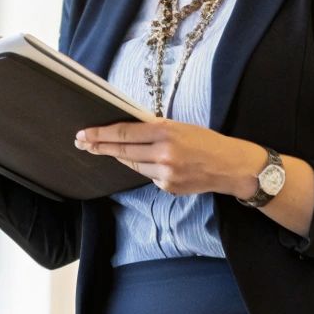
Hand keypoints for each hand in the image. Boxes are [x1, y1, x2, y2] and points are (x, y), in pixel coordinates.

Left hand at [73, 119, 266, 197]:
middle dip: (99, 146)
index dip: (101, 133)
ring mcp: (165, 173)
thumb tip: (126, 129)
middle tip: (82, 143)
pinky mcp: (167, 187)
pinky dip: (145, 168)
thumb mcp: (181, 126)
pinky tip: (150, 162)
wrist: (231, 167)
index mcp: (166, 132)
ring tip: (104, 150)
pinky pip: (147, 175)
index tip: (84, 133)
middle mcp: (163, 153)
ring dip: (119, 157)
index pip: (124, 133)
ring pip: (132, 164)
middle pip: (122, 150)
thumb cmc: (206, 141)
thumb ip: (154, 128)